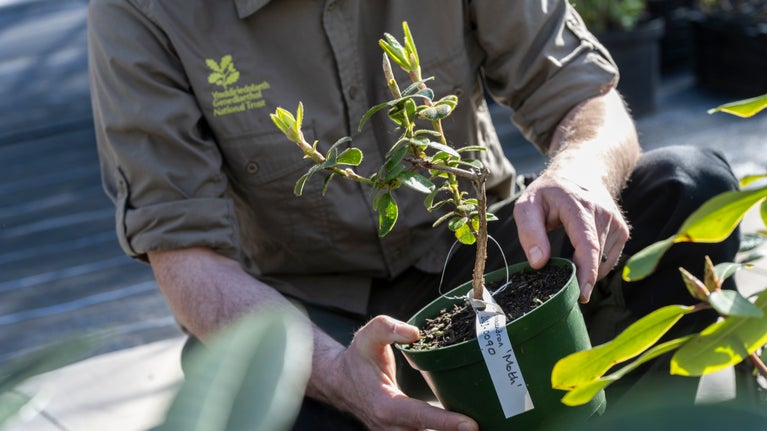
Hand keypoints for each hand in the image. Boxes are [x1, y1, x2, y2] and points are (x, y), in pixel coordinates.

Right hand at [331, 315, 477, 430]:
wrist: (339, 382)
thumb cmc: (357, 360)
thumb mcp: (368, 337)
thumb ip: (388, 328)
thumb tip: (415, 332)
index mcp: (385, 406)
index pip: (420, 417)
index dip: (446, 422)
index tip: (471, 425)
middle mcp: (390, 427)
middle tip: (484, 426)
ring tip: (474, 428)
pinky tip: (460, 428)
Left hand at [512, 172, 628, 302]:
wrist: (580, 173)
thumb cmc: (548, 193)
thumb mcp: (527, 206)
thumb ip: (529, 233)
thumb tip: (538, 263)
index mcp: (579, 206)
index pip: (587, 243)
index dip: (586, 271)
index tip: (583, 294)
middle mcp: (603, 213)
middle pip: (595, 256)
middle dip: (580, 277)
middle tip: (562, 288)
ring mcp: (615, 222)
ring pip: (603, 261)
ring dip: (586, 270)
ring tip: (567, 261)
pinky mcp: (621, 231)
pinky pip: (608, 259)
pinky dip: (594, 264)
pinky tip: (580, 255)